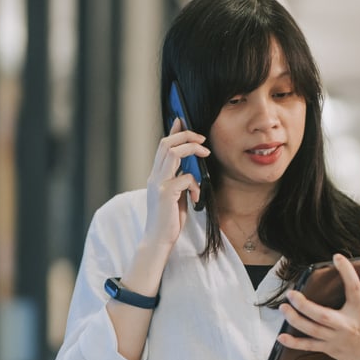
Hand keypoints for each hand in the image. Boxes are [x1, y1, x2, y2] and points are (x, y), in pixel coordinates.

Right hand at [143, 118, 209, 248]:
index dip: (173, 131)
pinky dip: (195, 185)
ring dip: (192, 149)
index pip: (163, 146)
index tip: (182, 120)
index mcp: (157, 175)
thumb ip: (180, 180)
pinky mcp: (165, 193)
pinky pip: (185, 178)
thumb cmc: (169, 219)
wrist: (158, 239)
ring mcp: (159, 183)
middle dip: (186, 135)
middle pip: (167, 143)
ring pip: (173, 153)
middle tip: (202, 139)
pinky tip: (197, 197)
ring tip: (205, 153)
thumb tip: (191, 169)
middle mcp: (155, 176)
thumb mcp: (176, 195)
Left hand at [277, 254, 359, 359]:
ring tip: (283, 308)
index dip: (346, 272)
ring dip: (296, 320)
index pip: (354, 288)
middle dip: (305, 306)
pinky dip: (295, 344)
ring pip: (313, 330)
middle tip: (291, 294)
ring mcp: (336, 338)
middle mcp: (347, 325)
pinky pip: (310, 346)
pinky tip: (281, 338)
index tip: (337, 257)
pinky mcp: (330, 348)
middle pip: (323, 316)